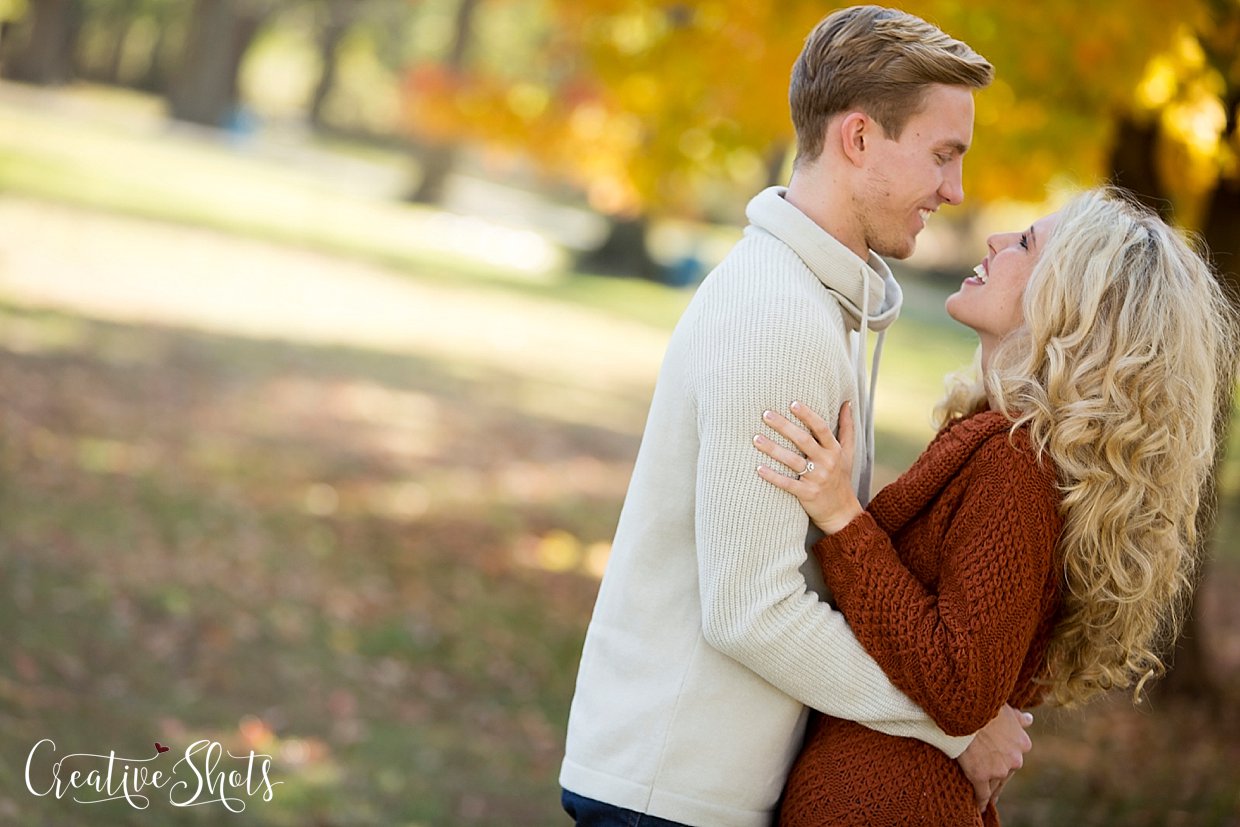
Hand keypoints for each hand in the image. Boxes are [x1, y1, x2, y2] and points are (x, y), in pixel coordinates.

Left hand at [754, 401, 861, 534]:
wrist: (842, 512)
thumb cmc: (841, 477)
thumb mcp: (848, 452)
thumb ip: (847, 427)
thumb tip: (848, 402)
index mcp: (835, 450)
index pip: (821, 428)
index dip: (808, 415)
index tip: (792, 403)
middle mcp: (827, 462)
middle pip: (803, 441)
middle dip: (784, 426)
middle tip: (766, 414)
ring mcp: (817, 479)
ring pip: (792, 461)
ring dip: (773, 449)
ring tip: (756, 438)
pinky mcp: (807, 494)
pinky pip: (787, 484)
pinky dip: (773, 476)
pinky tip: (758, 468)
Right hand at [956, 705, 1033, 810]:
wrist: (965, 709)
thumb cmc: (984, 705)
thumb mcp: (1006, 709)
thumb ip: (1018, 718)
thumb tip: (1030, 719)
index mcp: (1023, 743)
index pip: (1014, 758)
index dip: (1004, 760)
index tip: (996, 762)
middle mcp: (1015, 759)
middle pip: (1006, 774)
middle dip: (998, 775)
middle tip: (988, 778)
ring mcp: (998, 769)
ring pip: (995, 785)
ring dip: (990, 790)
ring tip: (984, 796)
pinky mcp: (980, 776)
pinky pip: (982, 793)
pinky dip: (981, 801)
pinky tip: (979, 806)